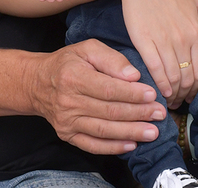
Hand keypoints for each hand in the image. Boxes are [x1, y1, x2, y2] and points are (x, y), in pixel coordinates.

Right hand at [28, 39, 164, 154]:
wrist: (38, 83)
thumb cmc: (67, 63)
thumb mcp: (87, 49)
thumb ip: (111, 58)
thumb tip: (133, 75)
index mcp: (73, 76)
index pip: (108, 89)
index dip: (132, 94)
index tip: (152, 94)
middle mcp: (68, 101)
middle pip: (109, 111)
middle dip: (138, 113)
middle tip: (160, 113)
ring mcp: (67, 121)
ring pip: (103, 130)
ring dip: (131, 132)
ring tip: (152, 132)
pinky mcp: (67, 135)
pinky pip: (92, 145)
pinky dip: (113, 147)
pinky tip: (131, 144)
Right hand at [113, 0, 197, 109]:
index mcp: (196, 32)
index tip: (192, 96)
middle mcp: (183, 40)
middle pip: (188, 79)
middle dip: (185, 96)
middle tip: (180, 102)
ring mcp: (164, 41)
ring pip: (173, 78)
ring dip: (173, 94)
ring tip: (169, 101)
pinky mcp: (144, 41)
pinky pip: (156, 70)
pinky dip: (160, 85)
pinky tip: (160, 92)